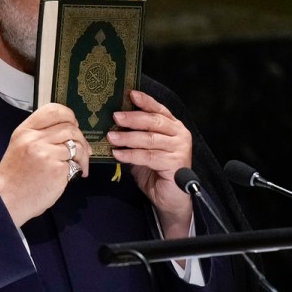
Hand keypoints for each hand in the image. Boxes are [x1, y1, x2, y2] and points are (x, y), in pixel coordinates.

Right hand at [0, 103, 89, 226]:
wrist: (7, 201)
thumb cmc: (15, 177)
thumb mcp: (21, 146)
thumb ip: (41, 135)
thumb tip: (69, 129)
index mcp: (25, 131)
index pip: (53, 110)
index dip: (69, 115)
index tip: (74, 125)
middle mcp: (35, 139)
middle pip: (69, 127)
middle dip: (81, 139)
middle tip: (83, 149)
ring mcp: (46, 153)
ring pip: (76, 145)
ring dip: (83, 156)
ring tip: (80, 166)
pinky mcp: (56, 169)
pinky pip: (75, 163)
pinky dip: (77, 169)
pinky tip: (72, 176)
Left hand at [107, 90, 192, 239]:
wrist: (169, 198)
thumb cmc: (155, 171)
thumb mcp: (144, 149)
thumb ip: (136, 135)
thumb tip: (114, 123)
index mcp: (173, 126)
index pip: (158, 109)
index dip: (145, 101)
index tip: (130, 94)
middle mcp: (179, 134)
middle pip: (154, 121)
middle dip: (133, 118)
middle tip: (115, 117)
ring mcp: (180, 148)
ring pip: (150, 139)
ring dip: (128, 138)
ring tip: (111, 137)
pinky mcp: (176, 163)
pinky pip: (149, 156)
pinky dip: (131, 155)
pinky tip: (118, 154)